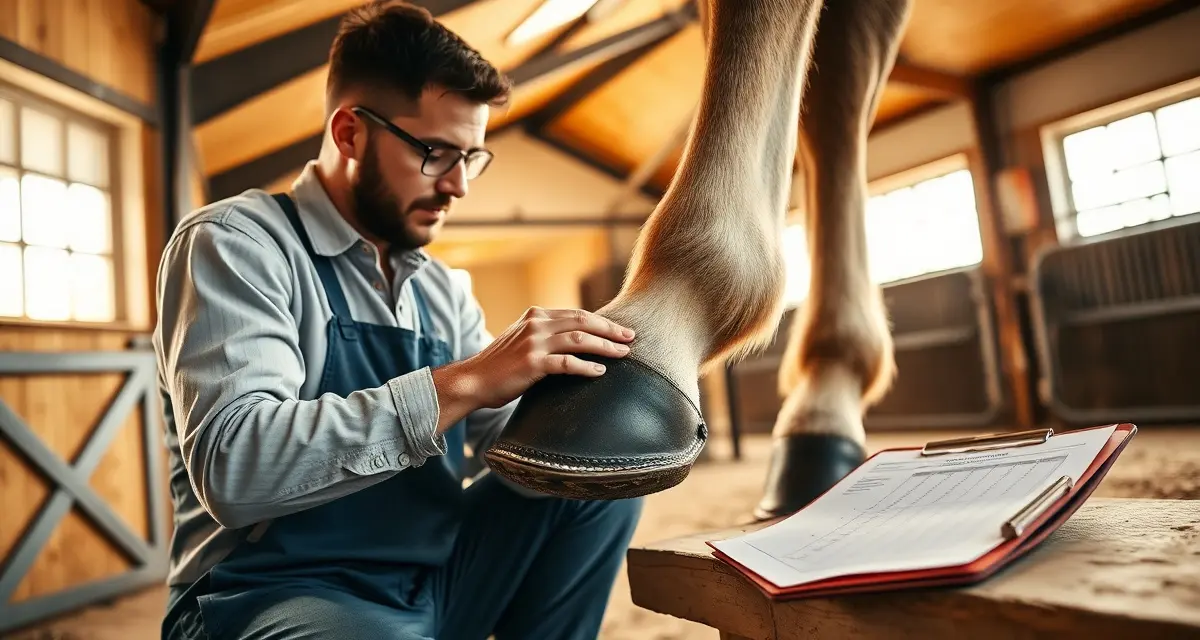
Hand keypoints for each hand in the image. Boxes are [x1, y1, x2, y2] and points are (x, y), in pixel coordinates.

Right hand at [431, 307, 634, 427]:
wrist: (473, 380)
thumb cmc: (500, 366)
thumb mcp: (522, 341)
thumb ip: (546, 336)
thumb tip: (576, 342)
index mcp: (535, 316)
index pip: (577, 314)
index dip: (602, 322)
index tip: (621, 330)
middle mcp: (536, 324)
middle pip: (583, 321)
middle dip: (610, 330)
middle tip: (631, 338)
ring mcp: (534, 343)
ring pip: (579, 339)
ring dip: (605, 346)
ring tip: (623, 354)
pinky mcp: (532, 363)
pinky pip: (567, 363)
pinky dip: (586, 367)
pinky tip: (599, 372)